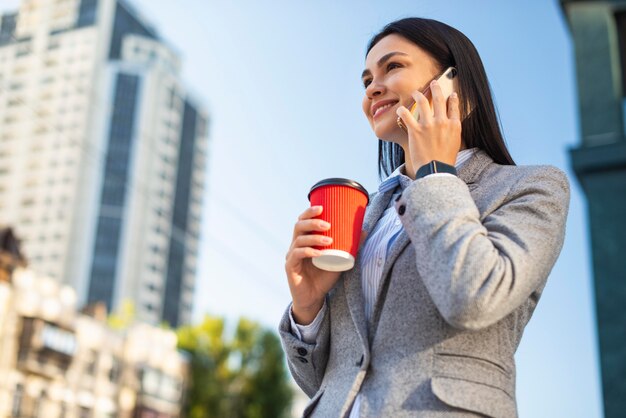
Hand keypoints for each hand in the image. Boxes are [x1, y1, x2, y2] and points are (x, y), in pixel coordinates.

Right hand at [285, 206, 341, 323]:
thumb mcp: (340, 260)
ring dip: (314, 237)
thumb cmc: (324, 277)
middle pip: (298, 226)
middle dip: (312, 221)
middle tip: (328, 223)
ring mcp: (291, 256)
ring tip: (329, 239)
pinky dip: (308, 252)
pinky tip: (317, 253)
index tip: (322, 207)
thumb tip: (364, 230)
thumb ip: (350, 247)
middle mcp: (296, 245)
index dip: (309, 212)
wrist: (314, 298)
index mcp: (305, 240)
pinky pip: (296, 255)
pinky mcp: (290, 267)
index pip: (303, 221)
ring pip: (299, 240)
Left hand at [396, 79, 461, 173]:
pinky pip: (406, 115)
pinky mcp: (415, 130)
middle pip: (439, 99)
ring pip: (422, 102)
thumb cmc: (445, 160)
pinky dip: (402, 110)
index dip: (452, 98)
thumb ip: (453, 131)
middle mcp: (442, 122)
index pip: (454, 106)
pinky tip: (400, 109)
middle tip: (433, 83)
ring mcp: (428, 125)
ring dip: (418, 94)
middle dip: (435, 88)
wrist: (436, 170)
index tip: (451, 94)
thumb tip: (450, 125)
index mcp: (454, 125)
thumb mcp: (455, 143)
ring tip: (415, 92)